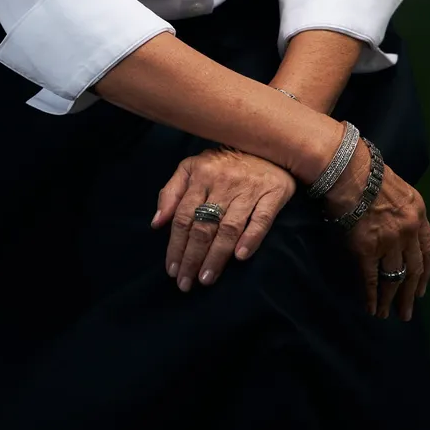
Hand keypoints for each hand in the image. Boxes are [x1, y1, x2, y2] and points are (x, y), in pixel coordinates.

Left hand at [151, 147, 296, 292]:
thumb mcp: (191, 168)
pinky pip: (261, 220)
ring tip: (206, 278)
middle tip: (185, 282)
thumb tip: (156, 223)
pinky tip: (240, 256)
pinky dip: (250, 238)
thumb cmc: (223, 163)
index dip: (175, 245)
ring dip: (216, 256)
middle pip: (203, 225)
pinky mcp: (273, 194)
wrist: (268, 147)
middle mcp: (223, 182)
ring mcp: (248, 189)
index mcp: (201, 175)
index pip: (184, 216)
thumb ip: (171, 192)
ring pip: (228, 227)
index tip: (171, 269)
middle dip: (192, 257)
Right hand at [323, 138, 429, 320]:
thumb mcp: (394, 186)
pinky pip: (371, 279)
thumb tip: (390, 223)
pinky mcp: (366, 248)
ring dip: (393, 299)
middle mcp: (408, 230)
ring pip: (394, 278)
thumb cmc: (362, 170)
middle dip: (411, 293)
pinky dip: (373, 296)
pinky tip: (372, 307)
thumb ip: (398, 208)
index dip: (425, 272)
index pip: (428, 249)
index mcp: (417, 213)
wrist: (344, 167)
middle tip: (408, 311)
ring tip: (389, 314)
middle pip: (414, 269)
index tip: (421, 287)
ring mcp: (388, 241)